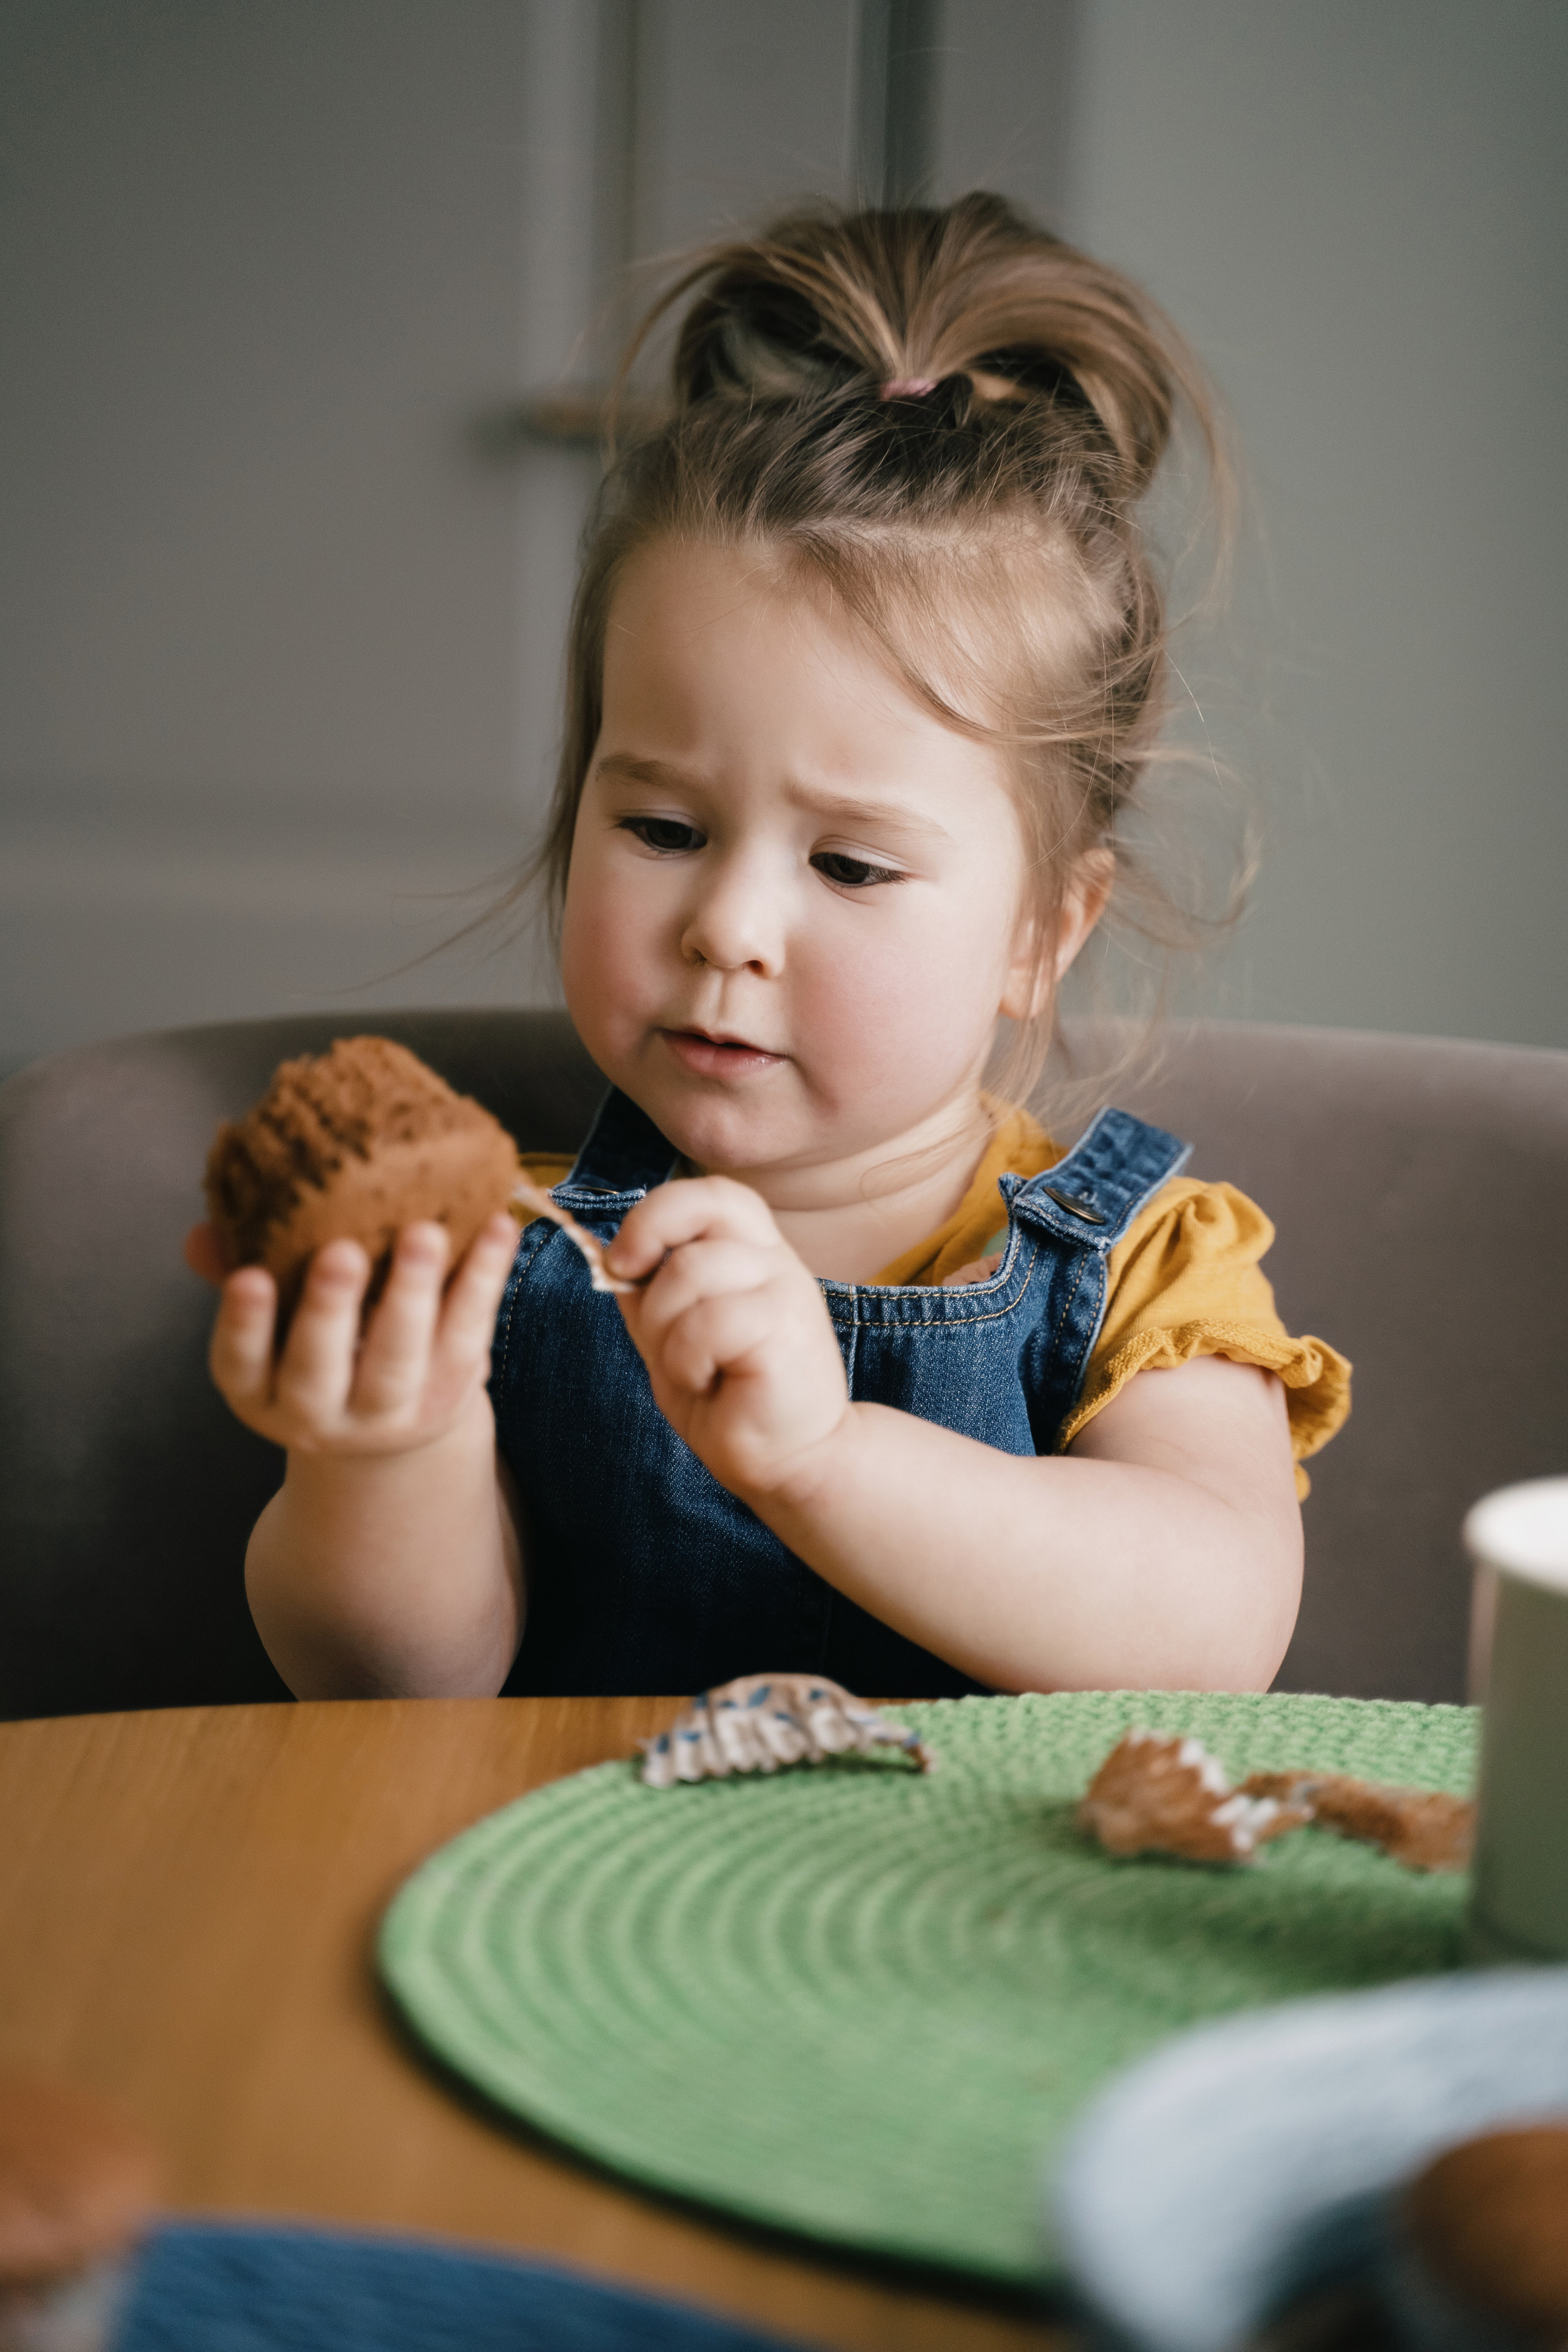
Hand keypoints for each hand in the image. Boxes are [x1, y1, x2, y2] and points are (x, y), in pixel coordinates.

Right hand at [190, 1214, 518, 1458]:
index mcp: (262, 1391)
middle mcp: (319, 1415)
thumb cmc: (317, 1344)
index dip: (244, 1324)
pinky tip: (497, 1227)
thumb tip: (204, 1235)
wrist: (389, 1416)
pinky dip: (483, 1279)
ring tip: (426, 1233)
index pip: (242, 1363)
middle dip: (331, 1310)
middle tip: (342, 1251)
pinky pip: (469, 1335)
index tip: (248, 1277)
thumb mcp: (274, 1323)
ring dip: (413, 1295)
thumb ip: (244, 1275)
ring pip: (399, 1362)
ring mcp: (388, 1413)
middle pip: (321, 1370)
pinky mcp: (450, 1394)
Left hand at [606, 1178, 850, 1502]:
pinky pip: (708, 1322)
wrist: (790, 1463)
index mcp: (754, 1253)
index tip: (623, 1261)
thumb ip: (649, 1291)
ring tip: (692, 1370)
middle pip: (697, 1215)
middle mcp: (776, 1261)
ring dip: (668, 1331)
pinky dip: (688, 1360)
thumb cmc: (730, 1399)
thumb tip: (604, 1252)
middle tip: (656, 1333)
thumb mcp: (673, 1335)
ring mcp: (788, 1290)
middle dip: (652, 1279)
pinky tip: (711, 1385)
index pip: (712, 1193)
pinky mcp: (788, 1329)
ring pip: (693, 1270)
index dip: (657, 1213)